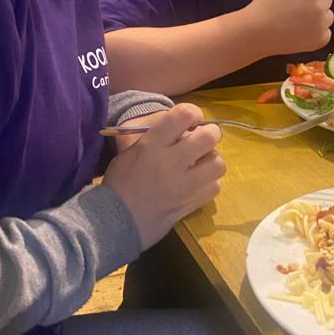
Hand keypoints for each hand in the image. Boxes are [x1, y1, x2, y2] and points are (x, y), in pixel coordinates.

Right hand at [102, 103, 224, 249]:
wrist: (116, 221)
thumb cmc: (120, 184)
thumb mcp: (130, 152)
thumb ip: (156, 138)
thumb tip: (183, 130)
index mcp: (153, 144)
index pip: (183, 114)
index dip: (193, 113)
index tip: (192, 119)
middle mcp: (171, 161)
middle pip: (209, 137)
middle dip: (210, 134)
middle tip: (203, 139)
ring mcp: (185, 184)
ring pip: (218, 163)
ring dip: (212, 160)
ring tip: (202, 163)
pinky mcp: (192, 203)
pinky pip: (215, 187)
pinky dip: (210, 183)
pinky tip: (198, 183)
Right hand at [243, 0, 332, 56]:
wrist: (256, 32)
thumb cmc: (263, 3)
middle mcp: (320, 6)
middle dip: (315, 1)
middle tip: (295, 8)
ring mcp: (321, 24)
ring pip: (328, 16)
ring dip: (318, 17)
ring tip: (298, 20)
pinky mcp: (320, 39)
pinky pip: (326, 32)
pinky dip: (317, 33)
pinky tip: (301, 32)